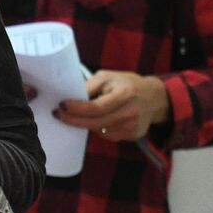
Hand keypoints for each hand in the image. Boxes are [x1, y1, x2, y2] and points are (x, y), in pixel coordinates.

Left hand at [54, 70, 169, 140]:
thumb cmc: (126, 84)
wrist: (153, 98)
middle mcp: (130, 113)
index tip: (61, 105)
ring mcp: (132, 127)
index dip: (76, 109)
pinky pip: (108, 135)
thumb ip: (89, 86)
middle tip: (58, 114)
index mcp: (124, 94)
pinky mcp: (132, 136)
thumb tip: (69, 96)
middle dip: (73, 120)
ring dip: (86, 124)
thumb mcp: (108, 77)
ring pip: (99, 131)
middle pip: (95, 123)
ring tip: (79, 114)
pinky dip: (99, 128)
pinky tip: (99, 119)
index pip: (96, 107)